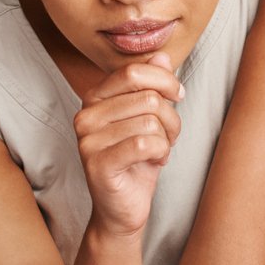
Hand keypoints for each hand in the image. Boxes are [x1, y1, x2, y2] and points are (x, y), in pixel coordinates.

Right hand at [74, 54, 183, 238]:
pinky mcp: (97, 164)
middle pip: (148, 98)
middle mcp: (85, 115)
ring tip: (159, 151)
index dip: (165, 81)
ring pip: (150, 122)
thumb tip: (163, 56)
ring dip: (166, 139)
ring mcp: (88, 140)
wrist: (123, 208)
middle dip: (170, 117)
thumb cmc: (137, 161)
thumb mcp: (149, 118)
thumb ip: (153, 86)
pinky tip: (155, 162)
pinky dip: (160, 153)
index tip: (178, 95)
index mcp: (94, 98)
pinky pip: (144, 144)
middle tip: (168, 136)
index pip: (134, 72)